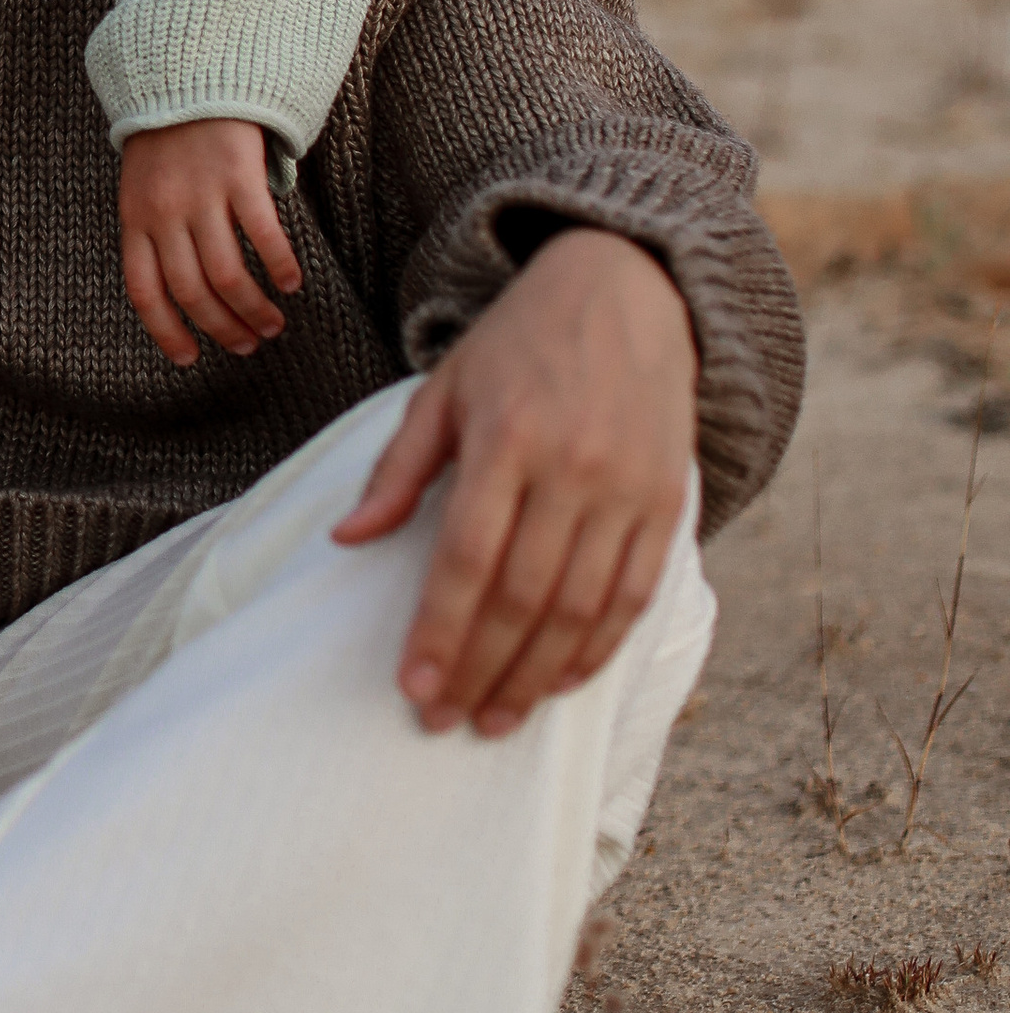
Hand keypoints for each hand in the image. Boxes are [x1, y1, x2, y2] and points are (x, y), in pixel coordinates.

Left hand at [118, 120, 301, 363]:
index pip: (145, 292)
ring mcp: (201, 194)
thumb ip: (155, 233)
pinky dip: (278, 266)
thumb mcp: (142, 188)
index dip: (166, 332)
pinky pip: (262, 235)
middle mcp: (164, 213)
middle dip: (222, 328)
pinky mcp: (238, 174)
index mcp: (135, 219)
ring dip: (253, 309)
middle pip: (192, 292)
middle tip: (247, 345)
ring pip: (227, 275)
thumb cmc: (167, 140)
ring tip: (272, 325)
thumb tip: (181, 294)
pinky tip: (291, 283)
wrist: (186, 72)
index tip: (189, 358)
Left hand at [331, 227, 697, 735]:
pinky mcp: (667, 502)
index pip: (468, 557)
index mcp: (507, 436)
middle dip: (481, 670)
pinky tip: (559, 682)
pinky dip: (598, 648)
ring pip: (582, 609)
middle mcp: (573, 466)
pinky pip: (634, 595)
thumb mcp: (444, 388)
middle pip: (524, 597)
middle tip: (446, 721)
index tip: (414, 688)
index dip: (440, 631)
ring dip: (536, 676)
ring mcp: (628, 488)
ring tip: (497, 719)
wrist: (630, 291)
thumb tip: (346, 540)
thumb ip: (398, 468)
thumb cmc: (518, 344)